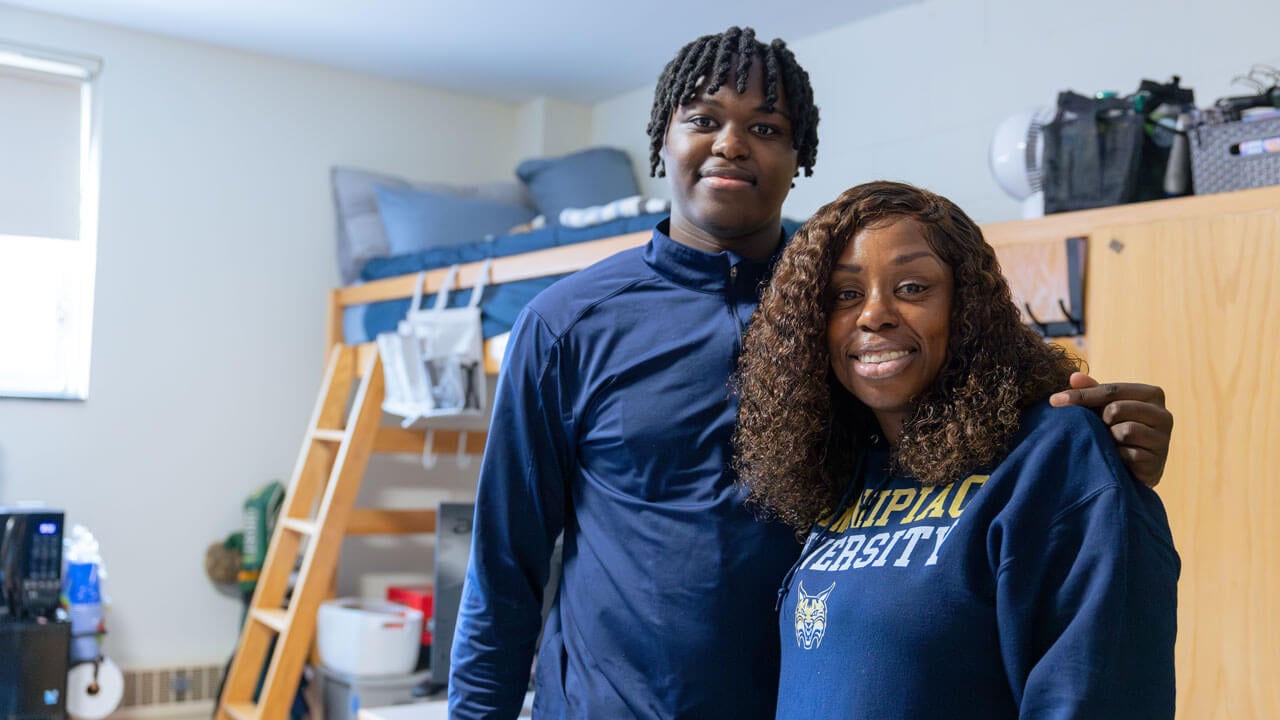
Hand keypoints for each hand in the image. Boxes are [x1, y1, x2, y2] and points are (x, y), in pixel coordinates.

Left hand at [1049, 372, 1172, 487]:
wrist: (1135, 469)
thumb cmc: (1118, 429)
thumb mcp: (1106, 407)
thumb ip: (1092, 390)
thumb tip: (1073, 376)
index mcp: (1152, 394)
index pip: (1111, 390)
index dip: (1081, 395)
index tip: (1054, 401)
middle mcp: (1163, 415)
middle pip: (1116, 409)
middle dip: (1100, 420)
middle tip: (1100, 428)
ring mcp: (1163, 440)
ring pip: (1124, 431)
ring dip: (1110, 438)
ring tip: (1112, 442)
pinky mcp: (1156, 462)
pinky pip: (1127, 455)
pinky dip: (1116, 456)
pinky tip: (1117, 458)